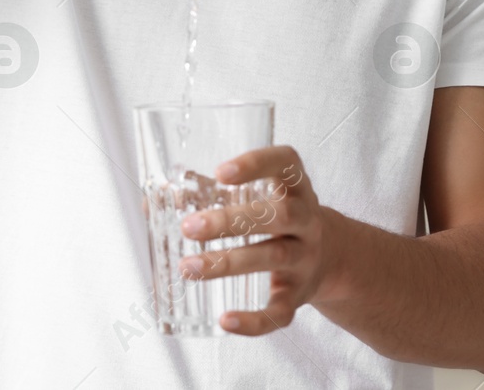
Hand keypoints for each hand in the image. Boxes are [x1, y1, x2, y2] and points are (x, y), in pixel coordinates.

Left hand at [177, 145, 334, 334]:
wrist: (330, 257)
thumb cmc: (277, 218)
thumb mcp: (258, 198)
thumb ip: (209, 194)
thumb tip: (153, 201)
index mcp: (295, 188)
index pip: (286, 164)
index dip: (257, 164)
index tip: (220, 173)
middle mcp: (307, 221)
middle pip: (278, 216)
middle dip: (231, 221)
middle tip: (189, 227)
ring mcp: (305, 259)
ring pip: (273, 258)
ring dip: (228, 263)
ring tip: (188, 268)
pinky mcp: (299, 295)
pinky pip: (281, 311)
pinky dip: (254, 320)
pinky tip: (226, 320)